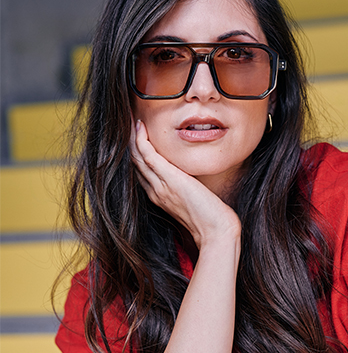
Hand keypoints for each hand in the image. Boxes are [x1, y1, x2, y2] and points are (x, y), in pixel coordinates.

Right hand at [130, 120, 240, 247]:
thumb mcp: (195, 201)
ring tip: (129, 120)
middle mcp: (155, 192)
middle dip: (129, 143)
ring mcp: (160, 186)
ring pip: (137, 158)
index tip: (136, 137)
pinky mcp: (169, 180)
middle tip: (126, 123)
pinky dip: (141, 141)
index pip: (142, 172)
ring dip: (131, 138)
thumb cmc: (211, 219)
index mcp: (160, 197)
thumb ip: (189, 189)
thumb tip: (194, 180)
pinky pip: (148, 156)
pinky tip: (140, 128)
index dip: (137, 154)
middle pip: (135, 163)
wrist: (216, 232)